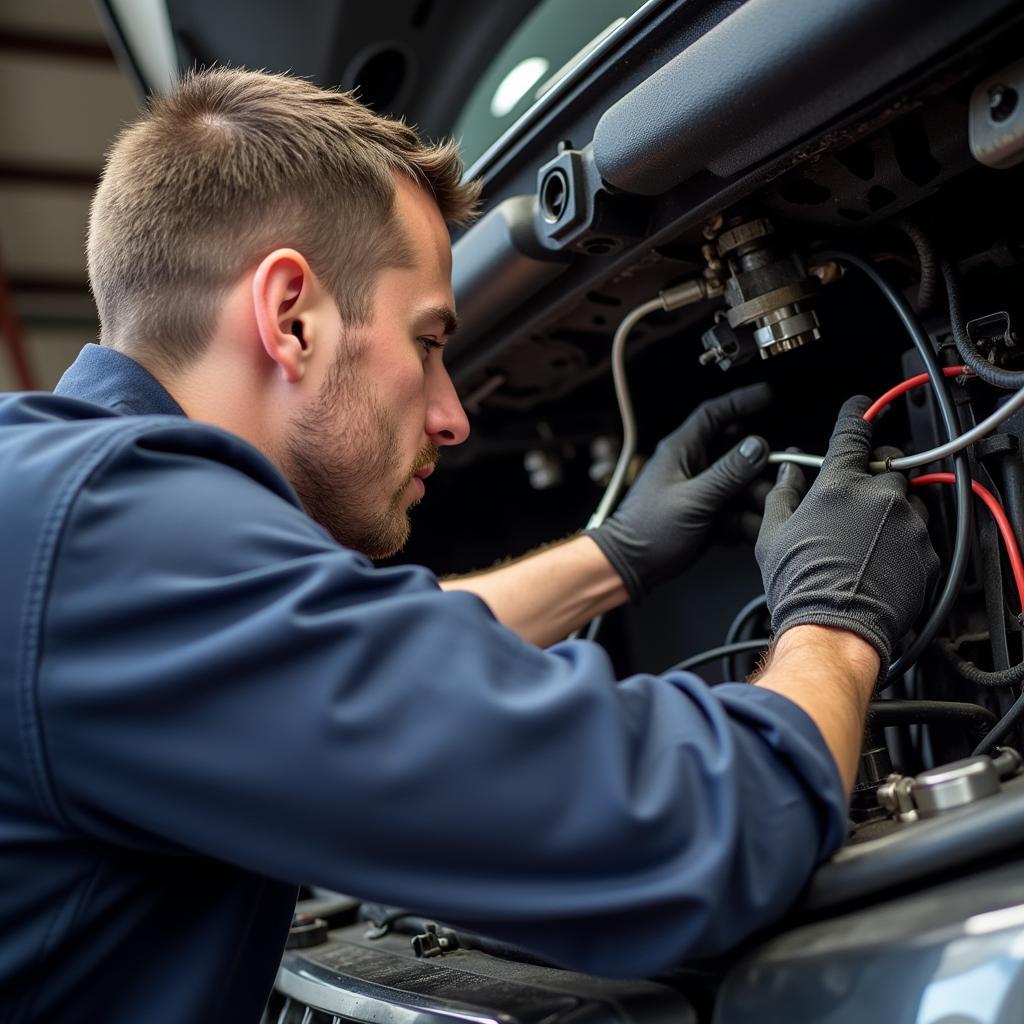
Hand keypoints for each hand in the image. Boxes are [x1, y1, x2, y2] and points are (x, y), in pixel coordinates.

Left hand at [588, 382, 770, 599]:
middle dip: (759, 466)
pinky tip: (744, 532)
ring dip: (754, 498)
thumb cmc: (648, 530)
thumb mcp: (693, 499)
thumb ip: (727, 473)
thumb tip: (757, 446)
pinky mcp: (705, 514)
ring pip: (740, 485)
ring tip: (763, 511)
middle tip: (780, 475)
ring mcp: (699, 491)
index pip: (714, 414)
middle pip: (736, 453)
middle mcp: (691, 466)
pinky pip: (734, 510)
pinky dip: (743, 520)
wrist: (631, 566)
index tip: (768, 395)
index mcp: (681, 451)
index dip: (742, 401)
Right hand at [755, 395, 940, 673]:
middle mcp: (880, 497)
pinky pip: (921, 534)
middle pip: (891, 462)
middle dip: (878, 470)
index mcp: (839, 485)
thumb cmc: (801, 585)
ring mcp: (908, 524)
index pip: (853, 432)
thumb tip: (788, 475)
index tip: (863, 407)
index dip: (858, 414)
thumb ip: (782, 495)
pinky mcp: (927, 553)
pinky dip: (905, 541)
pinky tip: (882, 562)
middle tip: (859, 495)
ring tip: (869, 540)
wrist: (834, 629)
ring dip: (893, 507)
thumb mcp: (773, 535)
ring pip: (910, 498)